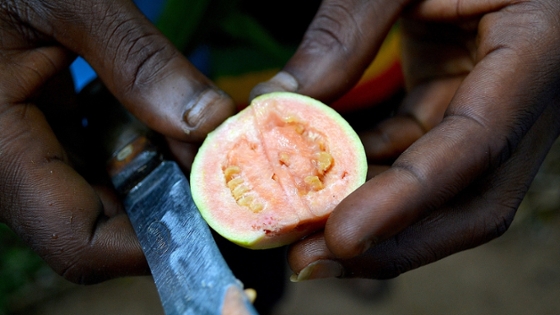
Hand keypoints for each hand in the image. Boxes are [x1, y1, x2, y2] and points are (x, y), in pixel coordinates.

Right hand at [0, 0, 233, 282]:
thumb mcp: (71, 1)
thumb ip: (138, 60)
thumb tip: (209, 123)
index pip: (79, 241)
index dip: (153, 244)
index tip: (216, 215)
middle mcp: (7, 167)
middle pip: (98, 227)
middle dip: (166, 202)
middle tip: (218, 165)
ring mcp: (21, 154)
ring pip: (100, 197)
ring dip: (157, 175)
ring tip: (197, 139)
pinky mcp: (36, 135)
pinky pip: (92, 165)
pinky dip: (136, 150)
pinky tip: (161, 119)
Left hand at [252, 0, 559, 279]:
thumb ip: (347, 28)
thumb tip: (278, 101)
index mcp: (535, 51)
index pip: (477, 144)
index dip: (408, 200)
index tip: (340, 235)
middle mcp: (524, 98)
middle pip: (472, 202)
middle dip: (392, 243)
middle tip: (311, 261)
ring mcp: (494, 111)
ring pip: (442, 192)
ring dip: (374, 219)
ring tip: (302, 234)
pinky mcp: (461, 109)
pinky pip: (417, 158)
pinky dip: (370, 179)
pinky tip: (321, 188)